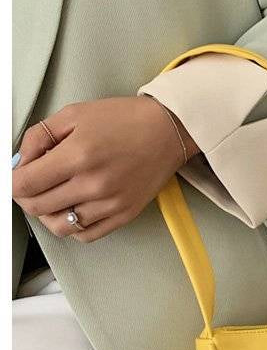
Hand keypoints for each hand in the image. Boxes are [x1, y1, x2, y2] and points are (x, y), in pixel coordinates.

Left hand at [12, 96, 199, 241]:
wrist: (167, 131)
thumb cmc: (126, 120)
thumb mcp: (74, 114)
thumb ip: (40, 136)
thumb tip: (19, 161)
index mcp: (78, 155)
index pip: (24, 184)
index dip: (12, 181)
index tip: (17, 175)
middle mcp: (94, 184)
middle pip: (38, 208)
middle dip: (26, 197)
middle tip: (32, 184)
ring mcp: (110, 204)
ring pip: (59, 227)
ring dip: (48, 214)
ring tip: (54, 198)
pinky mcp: (124, 215)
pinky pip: (86, 235)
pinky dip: (73, 227)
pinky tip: (74, 209)